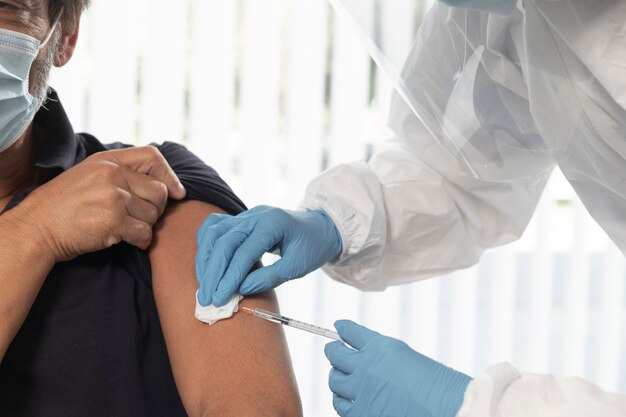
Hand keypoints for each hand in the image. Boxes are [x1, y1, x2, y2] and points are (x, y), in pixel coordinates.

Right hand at [16, 146, 185, 261]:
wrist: (37, 228)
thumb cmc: (65, 205)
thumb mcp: (89, 175)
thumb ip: (122, 173)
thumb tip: (166, 185)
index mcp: (107, 161)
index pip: (153, 156)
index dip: (170, 175)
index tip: (177, 193)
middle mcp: (112, 175)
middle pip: (160, 191)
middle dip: (156, 208)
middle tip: (139, 217)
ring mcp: (114, 198)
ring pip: (154, 214)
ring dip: (145, 226)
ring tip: (125, 228)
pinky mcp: (114, 221)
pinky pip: (145, 233)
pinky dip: (141, 241)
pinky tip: (127, 240)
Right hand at [195, 205, 341, 306]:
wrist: (319, 228)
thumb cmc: (312, 247)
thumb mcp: (298, 266)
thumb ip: (270, 277)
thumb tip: (241, 289)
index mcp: (273, 223)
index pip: (244, 251)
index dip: (229, 277)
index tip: (220, 299)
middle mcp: (256, 215)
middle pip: (224, 241)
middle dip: (213, 272)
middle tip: (207, 298)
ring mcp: (246, 214)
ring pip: (214, 232)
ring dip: (205, 260)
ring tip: (204, 286)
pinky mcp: (241, 219)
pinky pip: (215, 227)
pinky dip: (205, 245)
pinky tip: (205, 265)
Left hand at [325, 320, 471, 416]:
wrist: (447, 407)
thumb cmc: (436, 384)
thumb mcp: (407, 357)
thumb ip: (382, 355)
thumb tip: (365, 355)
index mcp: (380, 347)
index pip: (351, 332)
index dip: (343, 328)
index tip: (339, 326)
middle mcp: (366, 366)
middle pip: (336, 355)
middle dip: (333, 351)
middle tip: (333, 350)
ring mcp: (361, 391)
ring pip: (335, 381)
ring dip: (336, 377)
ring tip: (339, 376)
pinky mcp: (361, 413)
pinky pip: (341, 406)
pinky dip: (342, 401)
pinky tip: (344, 399)